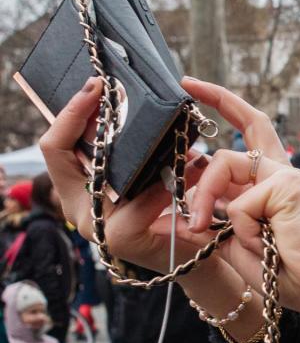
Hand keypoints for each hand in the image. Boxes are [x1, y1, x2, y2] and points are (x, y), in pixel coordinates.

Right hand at [39, 79, 215, 272]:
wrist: (200, 257)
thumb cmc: (174, 211)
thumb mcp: (150, 175)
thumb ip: (138, 150)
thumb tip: (142, 102)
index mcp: (79, 188)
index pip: (56, 145)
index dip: (69, 113)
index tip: (94, 85)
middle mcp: (79, 207)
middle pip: (60, 153)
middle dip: (83, 116)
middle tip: (107, 90)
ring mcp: (96, 225)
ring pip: (102, 174)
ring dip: (136, 146)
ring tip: (164, 124)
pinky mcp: (120, 238)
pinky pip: (140, 202)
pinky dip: (168, 182)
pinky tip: (193, 165)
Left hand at [184, 81, 299, 325]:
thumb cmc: (288, 273)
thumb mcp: (236, 245)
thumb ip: (212, 223)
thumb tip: (177, 212)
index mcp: (272, 185)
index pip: (251, 132)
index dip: (223, 103)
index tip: (192, 85)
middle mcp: (281, 173)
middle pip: (240, 133)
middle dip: (209, 120)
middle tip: (185, 110)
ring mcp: (286, 175)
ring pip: (222, 166)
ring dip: (202, 201)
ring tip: (201, 229)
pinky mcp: (288, 184)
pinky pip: (238, 204)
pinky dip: (238, 231)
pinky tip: (261, 244)